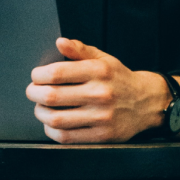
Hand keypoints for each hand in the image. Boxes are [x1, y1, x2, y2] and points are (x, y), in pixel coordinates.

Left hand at [26, 38, 170, 143]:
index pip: (56, 73)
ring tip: (41, 108)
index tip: (36, 76)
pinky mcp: (102, 136)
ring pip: (56, 119)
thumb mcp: (103, 59)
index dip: (38, 75)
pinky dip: (52, 130)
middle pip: (52, 96)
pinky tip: (52, 123)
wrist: (147, 102)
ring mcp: (101, 117)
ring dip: (40, 113)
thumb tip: (60, 42)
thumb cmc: (120, 80)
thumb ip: (80, 50)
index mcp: (98, 71)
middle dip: (34, 94)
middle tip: (33, 92)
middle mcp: (100, 93)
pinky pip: (67, 137)